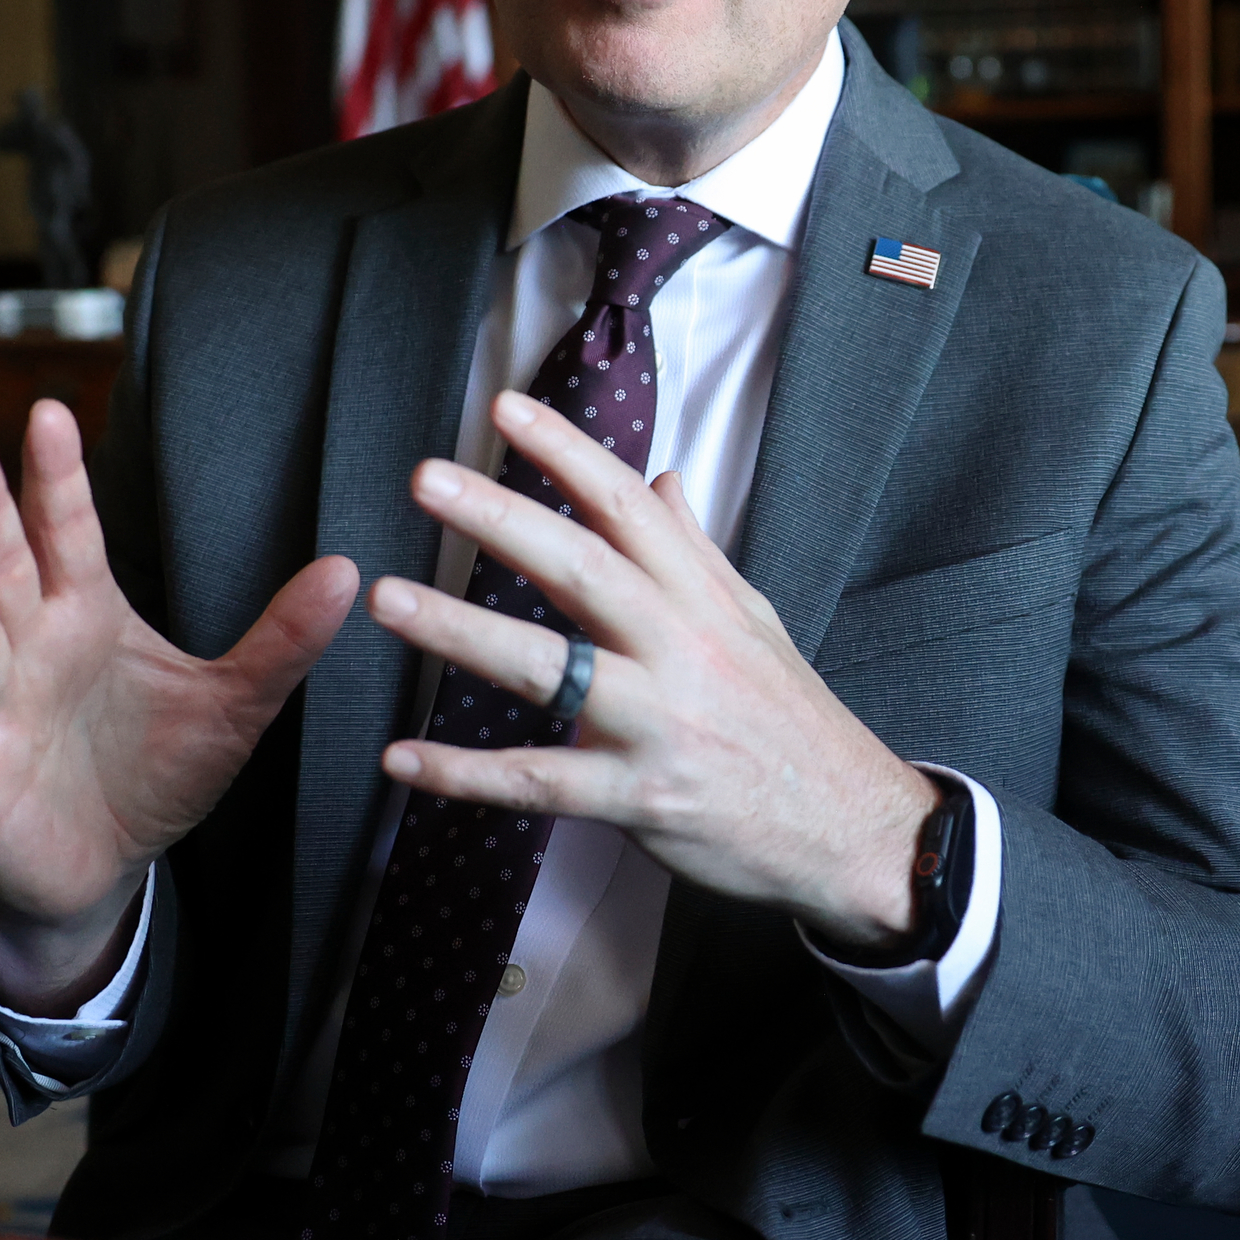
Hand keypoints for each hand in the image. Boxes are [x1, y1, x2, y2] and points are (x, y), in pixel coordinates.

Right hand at [0, 400, 356, 1011]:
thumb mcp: (233, 705)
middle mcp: (26, 645)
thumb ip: (283, 641)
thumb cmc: (155, 771)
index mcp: (83, 611)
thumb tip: (348, 568)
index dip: (58, 477)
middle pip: (3, 566)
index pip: (67, 531)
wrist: (102, 867)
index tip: (51, 411)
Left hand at [367, 390, 936, 951]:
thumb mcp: (755, 622)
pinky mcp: (639, 798)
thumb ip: (696, 551)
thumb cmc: (792, 721)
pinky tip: (402, 757)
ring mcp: (658, 724)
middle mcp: (680, 649)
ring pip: (547, 669)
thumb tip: (664, 478)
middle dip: (501, 519)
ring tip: (388, 599)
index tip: (507, 409)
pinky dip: (466, 773)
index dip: (567, 453)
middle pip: (582, 569)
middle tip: (427, 479)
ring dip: (459, 632)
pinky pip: (539, 782)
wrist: (851, 830)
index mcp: (703, 600)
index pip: (629, 507)